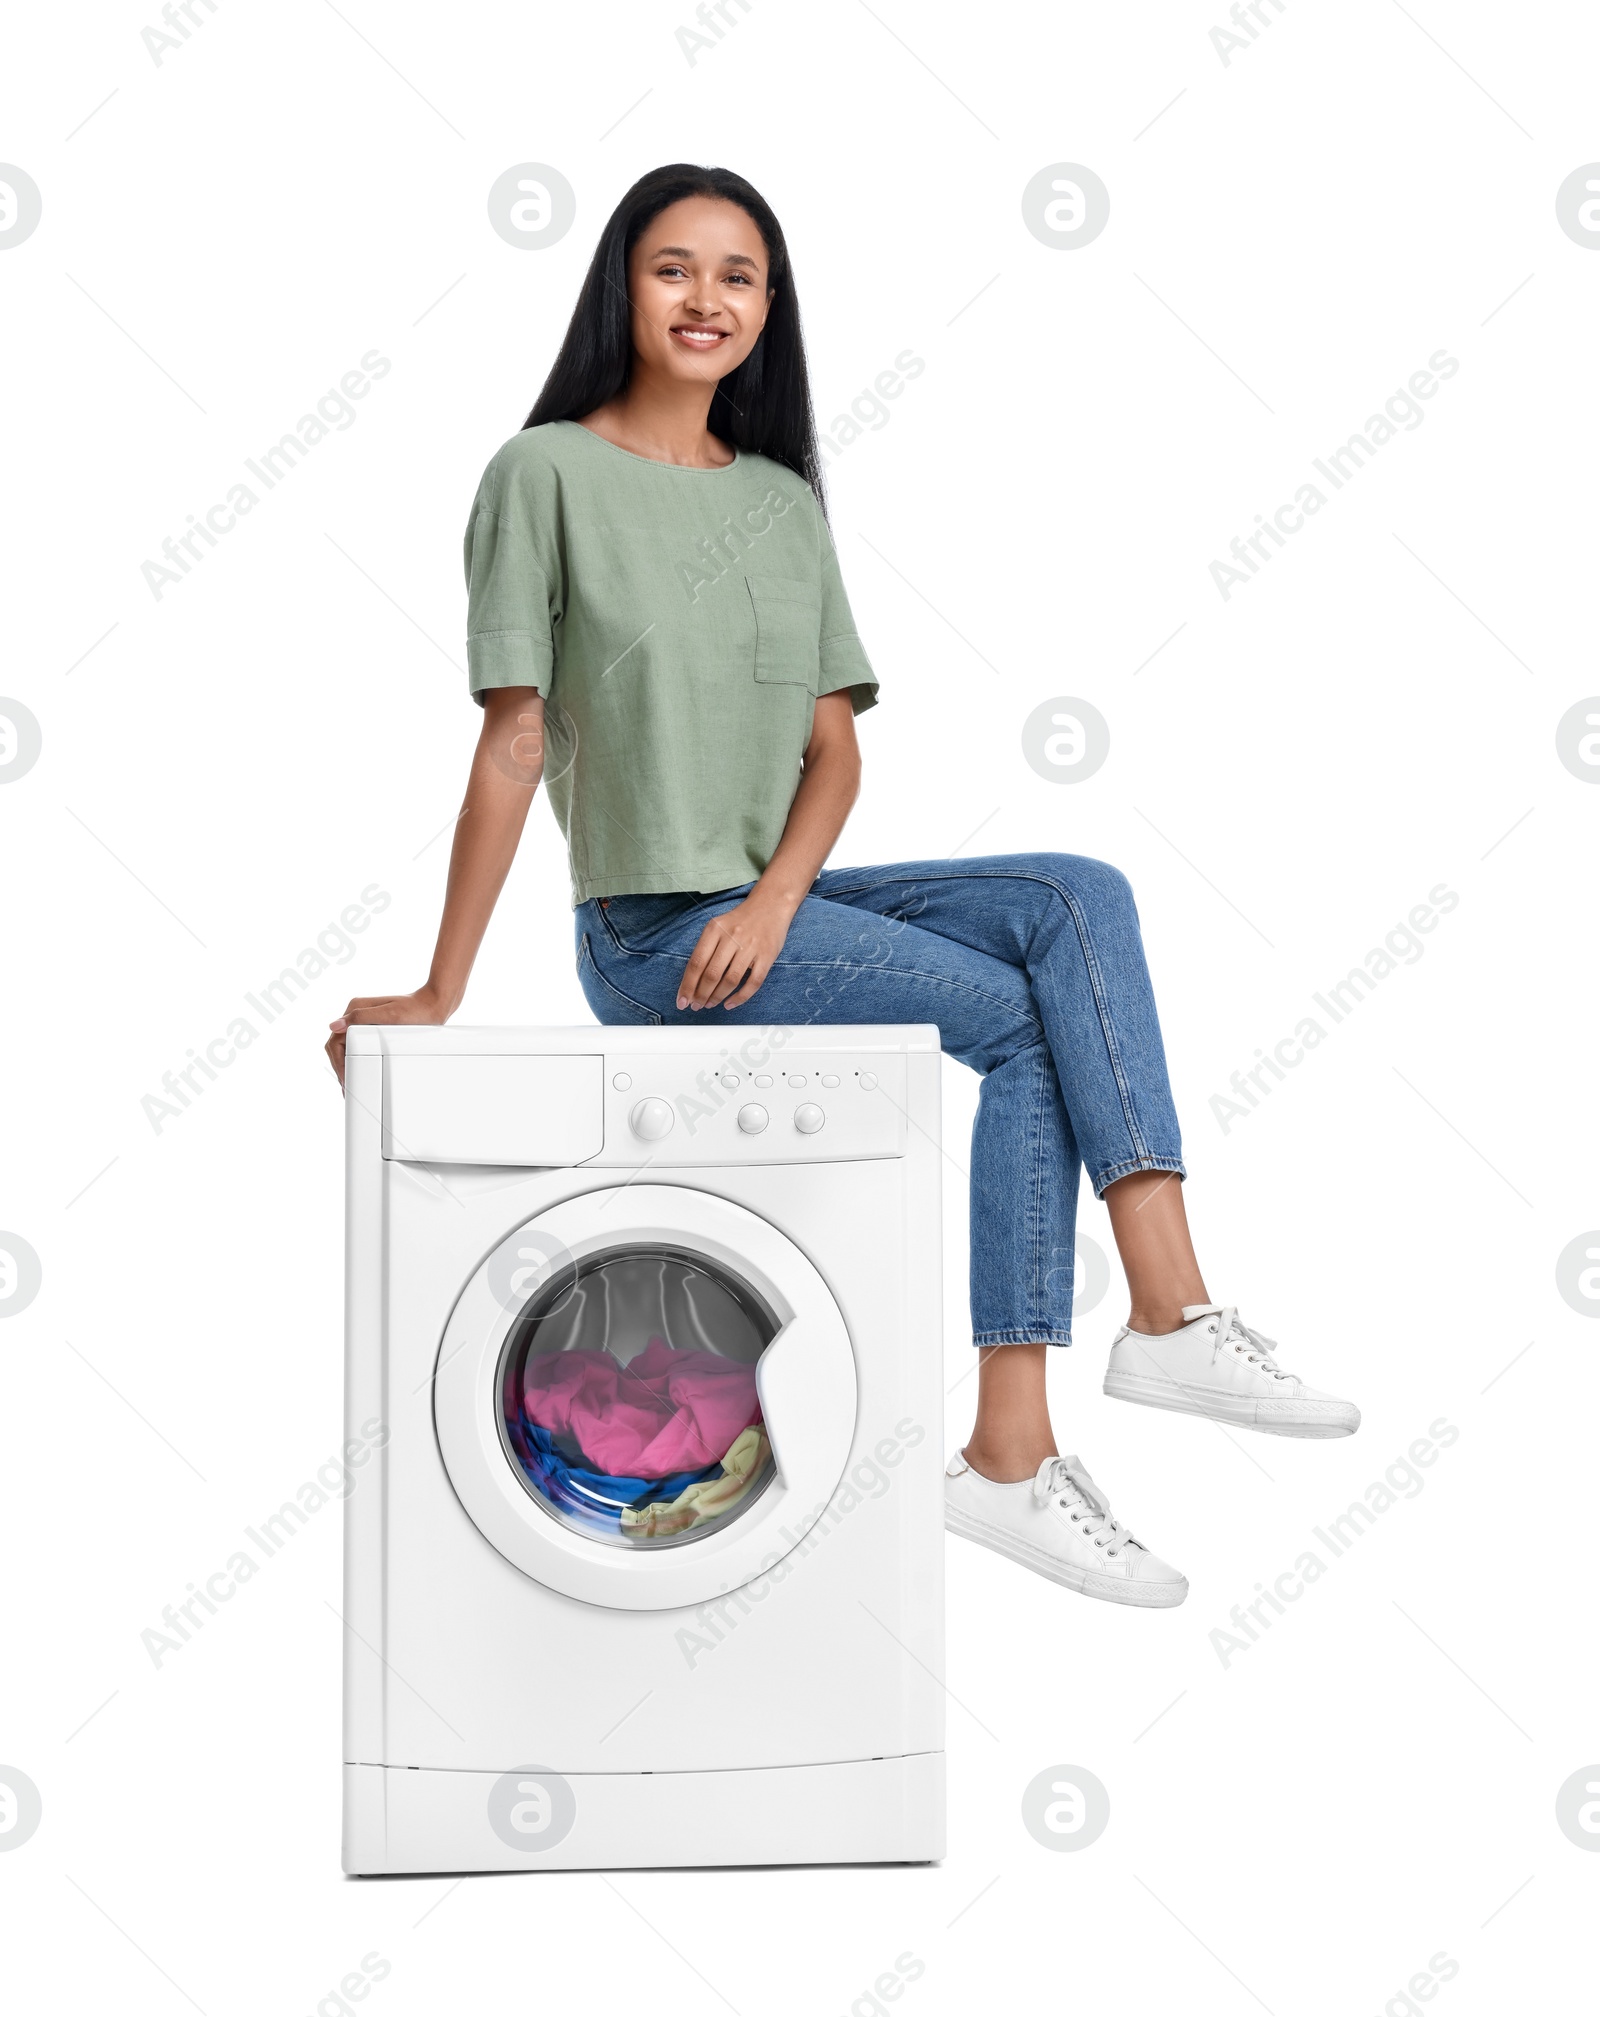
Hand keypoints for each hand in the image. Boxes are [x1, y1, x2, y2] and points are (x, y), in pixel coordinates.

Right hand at [325, 985, 453, 1088]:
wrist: (433, 1005)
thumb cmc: (415, 1010)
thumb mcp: (389, 1015)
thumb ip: (361, 1018)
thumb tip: (335, 1026)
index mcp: (356, 1008)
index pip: (336, 1040)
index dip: (338, 1063)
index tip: (345, 1080)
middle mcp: (357, 1013)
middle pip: (338, 1044)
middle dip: (340, 1067)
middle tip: (346, 1088)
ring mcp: (364, 1020)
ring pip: (345, 1046)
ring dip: (344, 1064)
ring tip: (349, 1084)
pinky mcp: (372, 1026)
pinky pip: (356, 1044)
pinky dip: (353, 1059)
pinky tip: (358, 1071)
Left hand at [677, 895, 792, 1010]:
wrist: (771, 905)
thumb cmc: (741, 920)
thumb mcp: (718, 926)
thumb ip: (705, 949)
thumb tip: (692, 980)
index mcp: (715, 929)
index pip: (696, 962)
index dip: (687, 985)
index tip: (682, 1000)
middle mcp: (732, 937)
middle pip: (711, 974)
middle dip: (700, 995)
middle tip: (696, 1005)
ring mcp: (751, 947)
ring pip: (730, 980)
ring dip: (717, 997)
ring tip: (710, 1004)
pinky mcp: (767, 956)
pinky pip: (753, 983)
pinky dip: (740, 997)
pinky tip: (730, 1003)